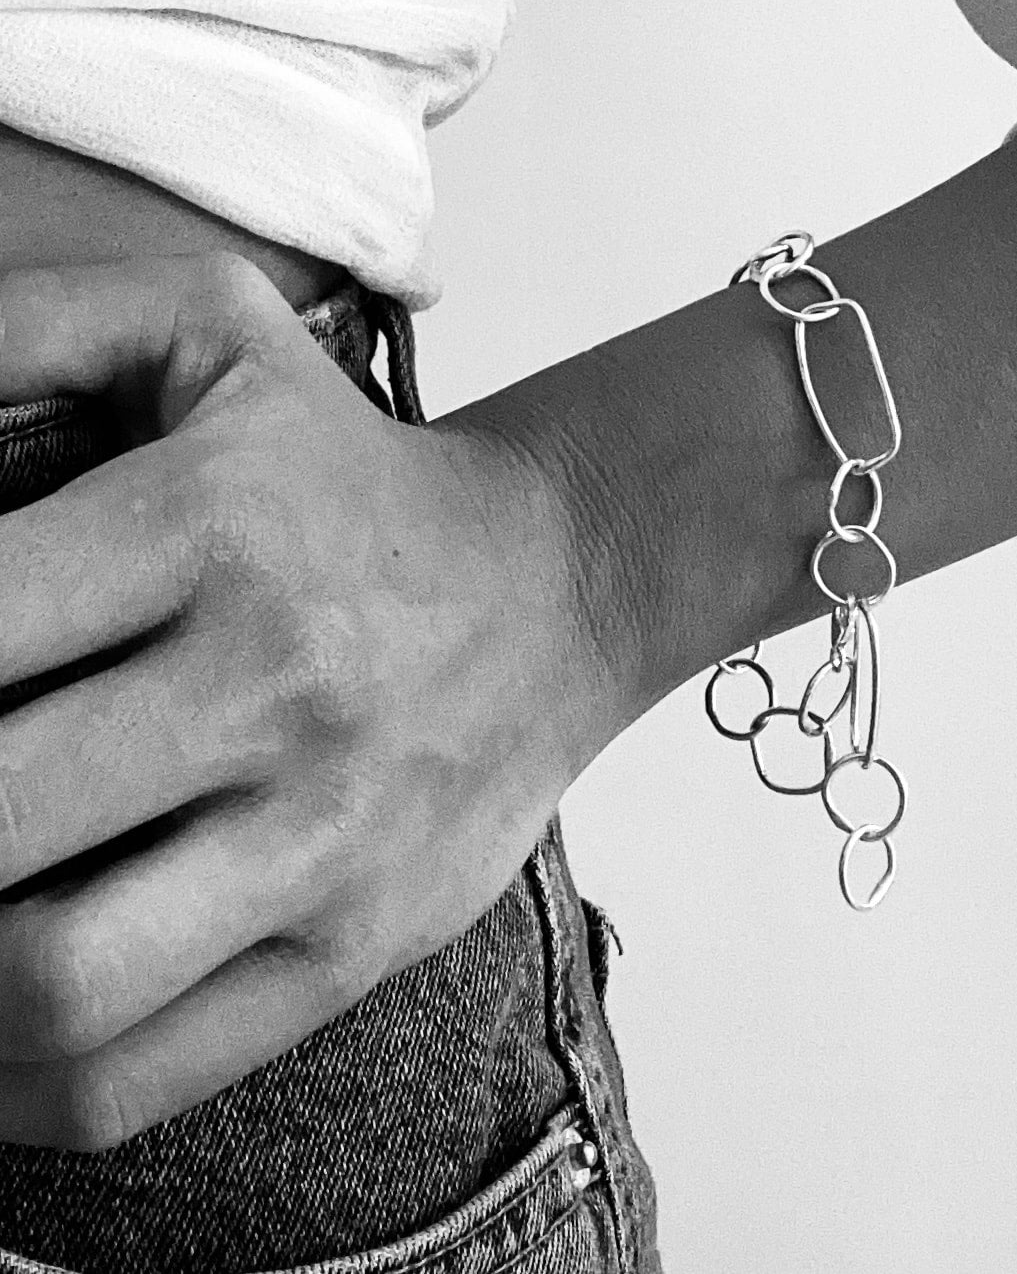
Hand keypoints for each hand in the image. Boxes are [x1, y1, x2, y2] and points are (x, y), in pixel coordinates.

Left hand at [0, 254, 620, 1150]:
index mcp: (216, 524)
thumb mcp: (208, 331)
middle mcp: (278, 686)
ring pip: (51, 985)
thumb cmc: (354, 476)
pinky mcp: (358, 944)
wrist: (560, 587)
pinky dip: (10, 1092)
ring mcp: (328, 836)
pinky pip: (139, 1077)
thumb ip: (21, 328)